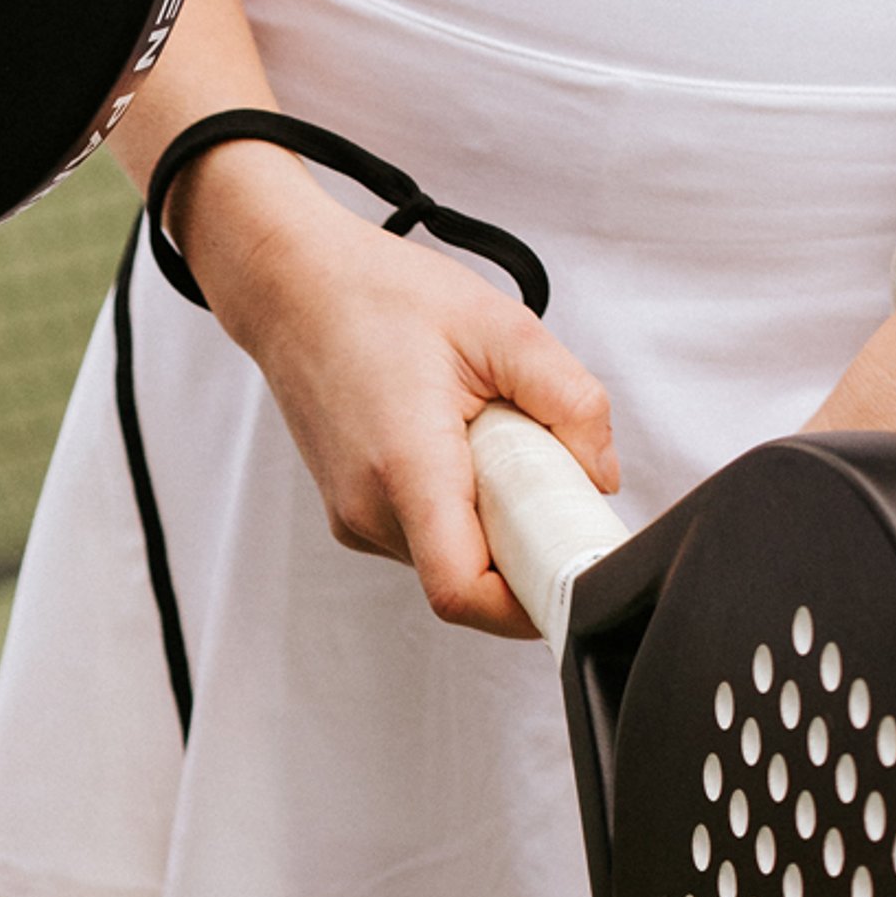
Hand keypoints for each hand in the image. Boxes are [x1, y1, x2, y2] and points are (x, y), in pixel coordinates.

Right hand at [177, 152, 620, 634]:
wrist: (294, 289)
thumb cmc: (378, 296)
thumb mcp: (501, 325)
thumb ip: (570, 400)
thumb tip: (601, 473)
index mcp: (406, 465)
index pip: (463, 591)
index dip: (525, 607)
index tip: (568, 580)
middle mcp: (370, 510)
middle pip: (468, 580)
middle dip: (521, 547)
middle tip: (547, 479)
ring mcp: (356, 519)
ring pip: (448, 560)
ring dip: (490, 522)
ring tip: (491, 443)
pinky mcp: (354, 516)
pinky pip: (426, 538)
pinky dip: (461, 511)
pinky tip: (459, 448)